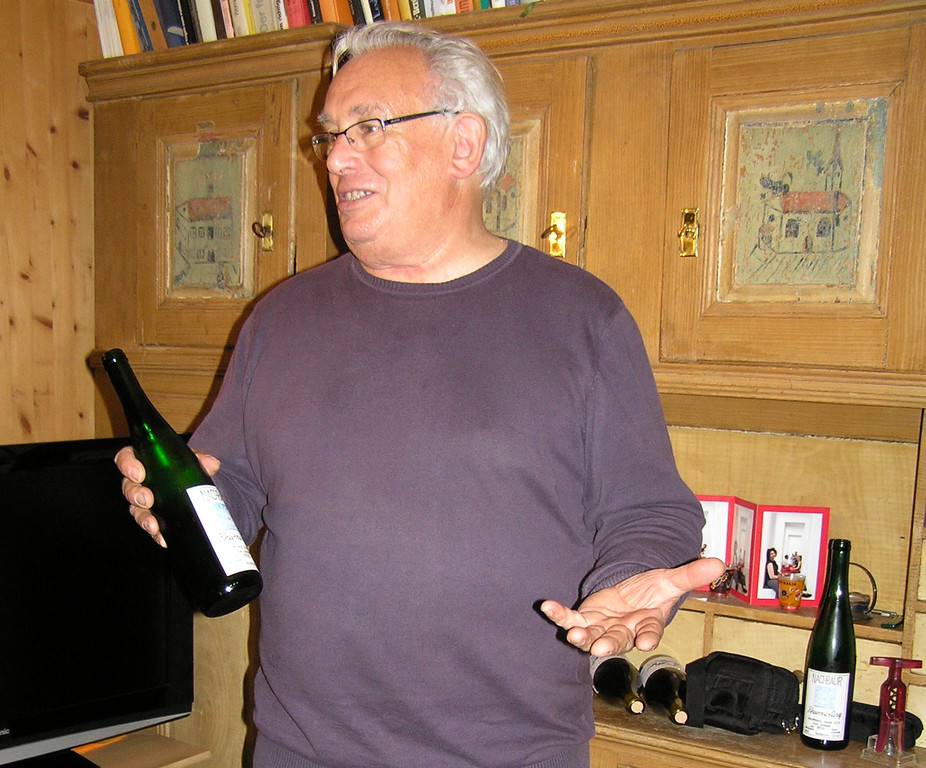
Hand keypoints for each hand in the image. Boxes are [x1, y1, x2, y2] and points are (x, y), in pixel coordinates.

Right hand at [115, 445, 220, 547]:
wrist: (195, 486)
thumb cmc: (186, 467)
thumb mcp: (192, 460)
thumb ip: (201, 459)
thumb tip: (212, 464)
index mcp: (144, 461)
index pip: (126, 458)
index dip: (127, 465)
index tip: (139, 474)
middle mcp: (140, 482)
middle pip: (128, 487)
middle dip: (135, 495)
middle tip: (148, 500)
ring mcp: (144, 501)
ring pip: (135, 509)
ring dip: (143, 518)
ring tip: (153, 525)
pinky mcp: (153, 516)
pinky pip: (150, 525)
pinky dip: (156, 534)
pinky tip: (162, 538)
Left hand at [541, 557, 724, 656]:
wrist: (631, 593)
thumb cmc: (651, 592)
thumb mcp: (670, 580)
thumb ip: (690, 575)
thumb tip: (720, 563)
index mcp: (647, 624)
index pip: (650, 633)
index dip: (647, 638)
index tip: (644, 644)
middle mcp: (624, 631)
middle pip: (618, 640)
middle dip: (609, 643)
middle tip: (601, 647)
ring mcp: (602, 626)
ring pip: (591, 635)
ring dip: (581, 635)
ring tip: (572, 634)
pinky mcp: (585, 618)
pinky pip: (570, 618)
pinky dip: (559, 615)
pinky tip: (547, 608)